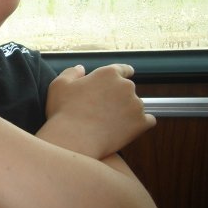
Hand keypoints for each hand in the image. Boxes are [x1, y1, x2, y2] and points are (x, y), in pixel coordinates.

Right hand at [39, 64, 155, 158]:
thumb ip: (71, 72)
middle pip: (128, 88)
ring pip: (136, 106)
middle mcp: (126, 86)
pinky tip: (128, 129)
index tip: (123, 78)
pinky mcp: (141, 123)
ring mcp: (136, 104)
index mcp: (108, 73)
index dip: (122, 73)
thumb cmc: (64, 111)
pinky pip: (148, 121)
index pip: (123, 69)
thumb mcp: (59, 85)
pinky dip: (140, 124)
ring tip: (110, 123)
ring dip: (128, 111)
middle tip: (104, 109)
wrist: (74, 139)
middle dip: (119, 96)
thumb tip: (81, 68)